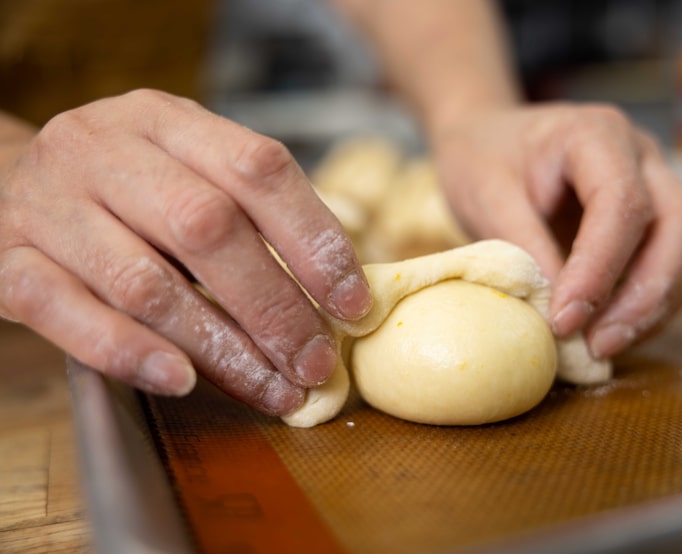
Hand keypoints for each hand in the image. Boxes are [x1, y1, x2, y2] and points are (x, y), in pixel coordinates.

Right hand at [0, 90, 371, 414]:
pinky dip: (128, 351)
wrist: (5, 180)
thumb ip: (252, 214)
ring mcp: (47, 204)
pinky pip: (65, 314)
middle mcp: (102, 150)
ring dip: (220, 346)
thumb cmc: (123, 189)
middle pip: (208, 228)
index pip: (258, 168)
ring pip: (146, 282)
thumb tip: (337, 295)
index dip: (315, 240)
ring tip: (272, 387)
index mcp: (165, 120)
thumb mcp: (187, 170)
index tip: (352, 305)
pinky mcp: (6, 261)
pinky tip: (180, 380)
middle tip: (316, 362)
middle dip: (275, 306)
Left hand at [431, 103, 681, 358]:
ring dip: (654, 306)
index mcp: (596, 134)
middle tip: (598, 345)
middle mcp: (641, 155)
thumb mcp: (487, 198)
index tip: (565, 320)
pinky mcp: (655, 219)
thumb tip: (563, 313)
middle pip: (681, 225)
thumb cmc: (483, 160)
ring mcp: (655, 185)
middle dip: (646, 295)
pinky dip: (651, 304)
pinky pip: (675, 264)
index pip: (622, 203)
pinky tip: (611, 331)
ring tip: (601, 348)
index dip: (600, 269)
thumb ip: (524, 248)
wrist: (487, 140)